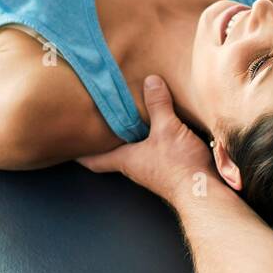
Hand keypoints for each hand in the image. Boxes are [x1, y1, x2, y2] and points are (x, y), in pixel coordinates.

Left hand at [79, 75, 216, 203]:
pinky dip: (153, 140)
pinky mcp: (171, 169)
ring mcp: (153, 170)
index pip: (95, 159)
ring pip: (135, 152)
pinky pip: (155, 151)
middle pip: (114, 153)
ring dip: (132, 138)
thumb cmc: (179, 166)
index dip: (81, 154)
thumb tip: (150, 81)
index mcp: (126, 159)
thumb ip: (158, 105)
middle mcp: (136, 166)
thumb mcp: (167, 128)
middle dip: (107, 140)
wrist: (203, 191)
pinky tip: (161, 127)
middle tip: (98, 124)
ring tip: (130, 118)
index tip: (69, 147)